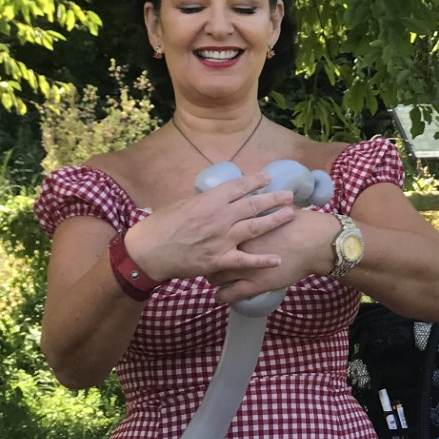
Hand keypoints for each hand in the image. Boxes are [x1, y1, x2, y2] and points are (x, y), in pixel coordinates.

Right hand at [123, 170, 294, 281]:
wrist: (148, 252)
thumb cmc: (159, 226)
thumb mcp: (181, 204)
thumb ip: (202, 201)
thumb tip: (215, 197)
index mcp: (208, 200)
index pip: (238, 187)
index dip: (255, 181)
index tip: (268, 177)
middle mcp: (219, 217)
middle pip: (253, 205)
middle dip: (273, 199)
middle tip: (289, 196)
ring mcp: (221, 239)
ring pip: (255, 227)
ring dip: (275, 220)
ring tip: (290, 215)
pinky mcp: (219, 260)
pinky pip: (245, 260)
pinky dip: (262, 261)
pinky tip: (277, 260)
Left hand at [208, 208, 338, 303]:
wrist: (313, 242)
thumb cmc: (298, 223)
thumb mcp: (273, 208)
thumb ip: (263, 206)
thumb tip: (261, 196)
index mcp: (239, 226)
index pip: (215, 234)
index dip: (210, 239)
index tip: (210, 241)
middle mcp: (236, 247)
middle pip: (211, 255)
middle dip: (208, 259)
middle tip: (208, 260)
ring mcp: (243, 268)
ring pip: (216, 276)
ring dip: (213, 278)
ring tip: (212, 278)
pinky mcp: (253, 284)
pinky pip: (230, 294)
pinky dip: (223, 296)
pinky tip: (220, 296)